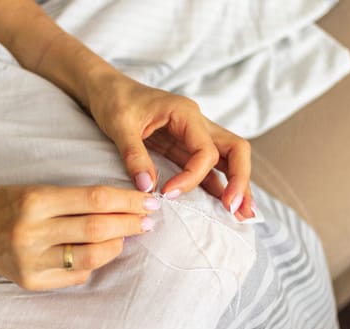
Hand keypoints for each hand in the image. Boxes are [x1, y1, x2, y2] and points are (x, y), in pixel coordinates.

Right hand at [0, 185, 158, 289]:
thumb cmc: (3, 204)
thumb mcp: (35, 190)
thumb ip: (75, 200)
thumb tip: (119, 207)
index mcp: (35, 201)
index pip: (94, 199)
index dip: (127, 200)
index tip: (147, 200)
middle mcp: (32, 232)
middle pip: (97, 228)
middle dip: (130, 223)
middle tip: (147, 220)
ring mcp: (31, 261)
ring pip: (91, 257)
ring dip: (117, 245)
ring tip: (126, 235)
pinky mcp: (31, 281)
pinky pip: (76, 276)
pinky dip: (94, 263)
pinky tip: (98, 252)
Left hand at [87, 74, 253, 219]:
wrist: (108, 90)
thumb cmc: (115, 101)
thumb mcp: (119, 125)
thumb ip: (134, 156)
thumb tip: (148, 188)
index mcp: (185, 113)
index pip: (205, 151)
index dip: (191, 177)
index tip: (168, 193)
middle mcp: (197, 124)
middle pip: (235, 150)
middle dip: (239, 180)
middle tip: (234, 210)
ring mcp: (194, 136)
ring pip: (228, 160)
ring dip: (236, 186)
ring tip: (241, 217)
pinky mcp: (185, 148)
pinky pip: (209, 168)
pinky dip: (217, 186)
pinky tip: (222, 207)